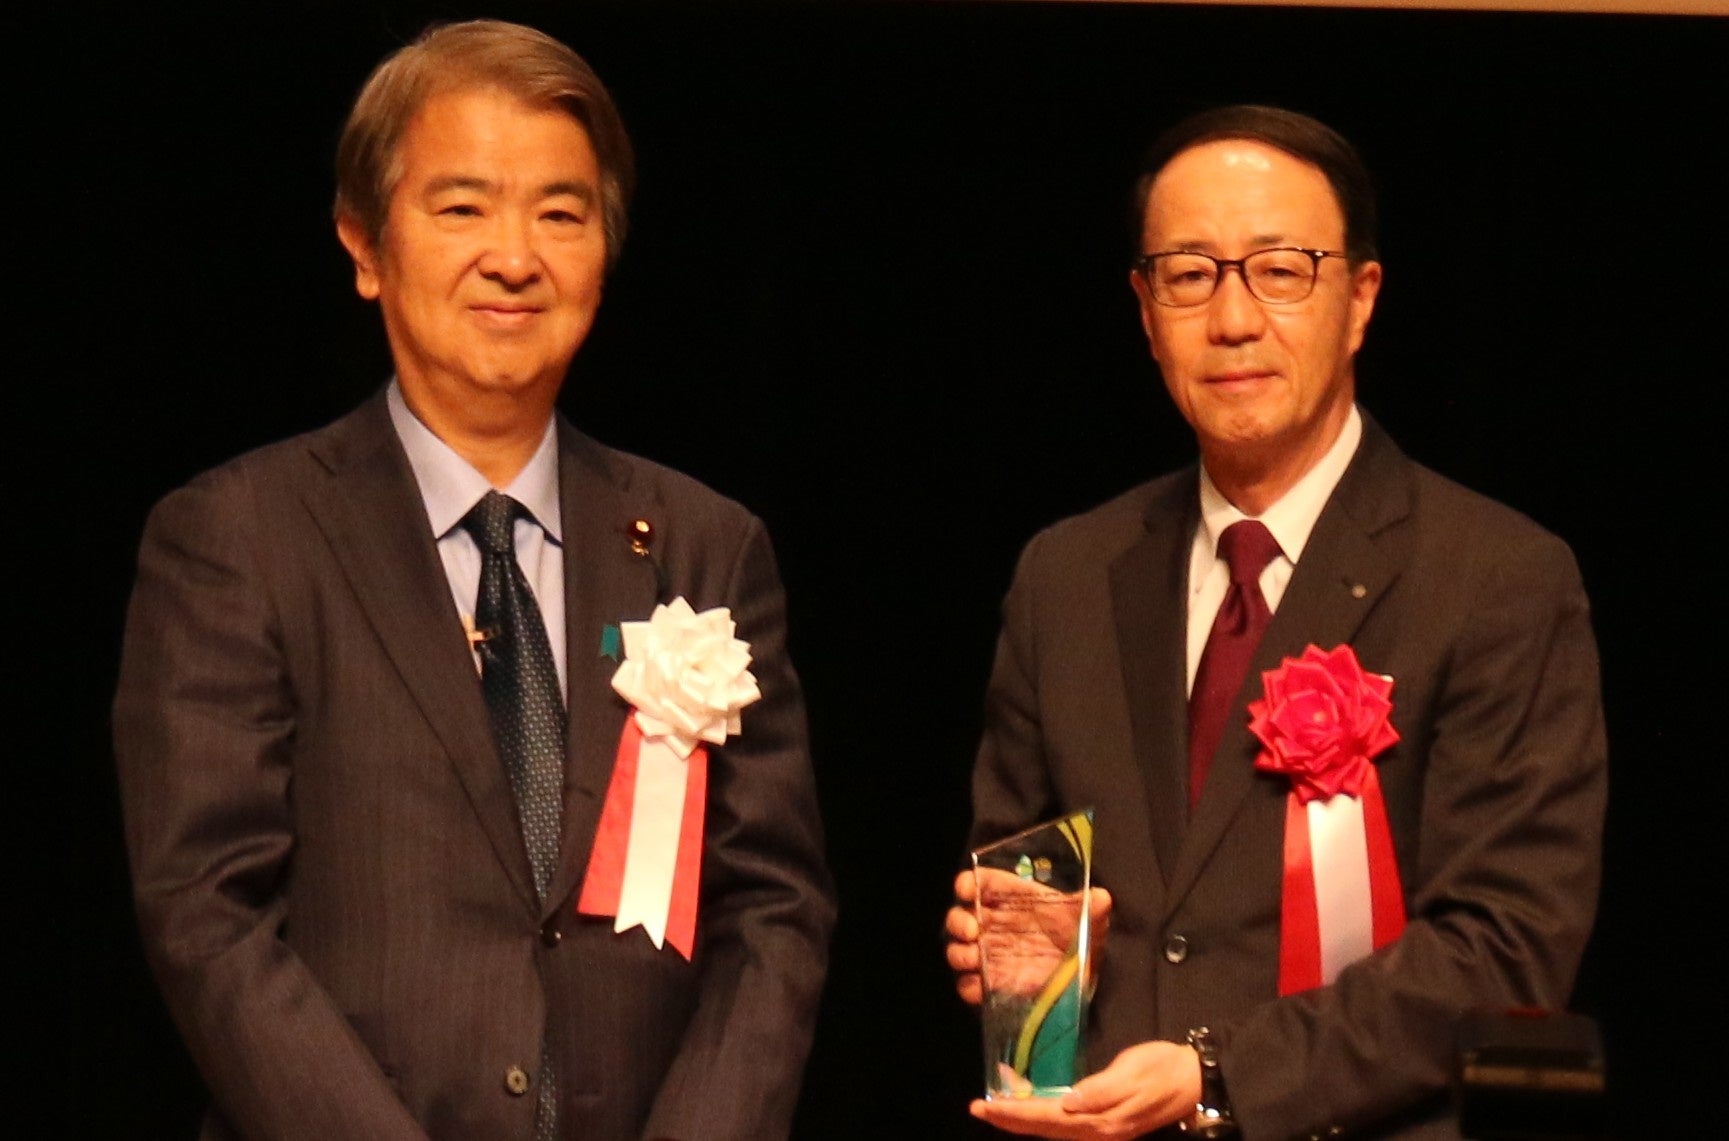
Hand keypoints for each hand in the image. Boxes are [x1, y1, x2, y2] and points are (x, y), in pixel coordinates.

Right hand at [945, 870, 1111, 1005]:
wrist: (1081, 972)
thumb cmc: (1076, 933)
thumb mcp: (1086, 917)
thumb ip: (1091, 906)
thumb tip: (1103, 897)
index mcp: (1006, 898)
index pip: (976, 883)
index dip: (967, 884)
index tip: (969, 890)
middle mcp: (990, 923)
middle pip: (958, 917)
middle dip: (959, 922)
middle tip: (973, 930)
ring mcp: (987, 954)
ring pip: (957, 950)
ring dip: (960, 953)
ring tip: (975, 958)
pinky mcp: (990, 983)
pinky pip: (968, 985)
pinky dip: (970, 986)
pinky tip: (982, 986)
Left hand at [968, 1040, 1200, 1138]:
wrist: (1195, 1079)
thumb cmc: (1163, 1068)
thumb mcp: (1134, 1072)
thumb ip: (1101, 1090)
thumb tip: (1069, 1103)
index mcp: (1100, 1119)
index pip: (1046, 1118)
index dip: (1013, 1113)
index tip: (985, 1107)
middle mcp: (1097, 1130)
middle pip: (1044, 1129)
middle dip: (1009, 1120)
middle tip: (978, 1109)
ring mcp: (1102, 1130)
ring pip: (1052, 1130)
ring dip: (1022, 1121)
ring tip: (996, 1111)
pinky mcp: (1107, 1123)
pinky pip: (1064, 1126)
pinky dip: (1041, 1119)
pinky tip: (1031, 1110)